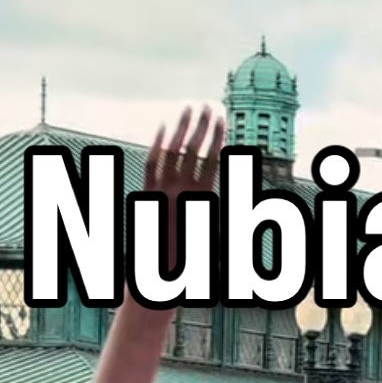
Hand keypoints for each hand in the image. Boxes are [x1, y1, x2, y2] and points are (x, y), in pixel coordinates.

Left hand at [146, 107, 224, 265]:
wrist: (162, 275)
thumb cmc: (192, 262)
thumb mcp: (214, 235)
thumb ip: (224, 210)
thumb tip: (235, 186)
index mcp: (202, 200)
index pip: (212, 158)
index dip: (218, 136)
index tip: (223, 119)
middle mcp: (181, 191)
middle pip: (193, 149)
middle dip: (202, 126)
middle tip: (208, 107)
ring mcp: (161, 190)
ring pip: (171, 151)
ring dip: (181, 128)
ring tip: (187, 109)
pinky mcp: (146, 194)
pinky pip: (151, 164)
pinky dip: (156, 145)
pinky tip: (162, 129)